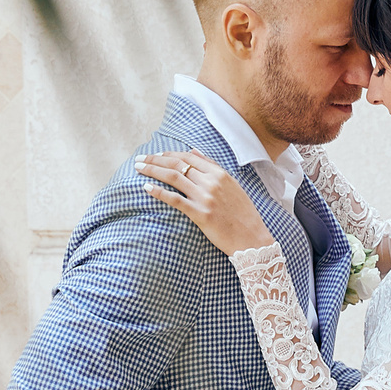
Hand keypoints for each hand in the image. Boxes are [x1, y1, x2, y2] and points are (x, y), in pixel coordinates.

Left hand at [138, 150, 275, 256]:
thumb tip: (194, 151)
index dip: (168, 154)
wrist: (252, 238)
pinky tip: (147, 188)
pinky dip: (159, 192)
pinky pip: (175, 199)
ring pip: (174, 177)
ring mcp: (206, 197)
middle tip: (138, 160)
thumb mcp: (232, 185)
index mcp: (220, 173)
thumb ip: (212, 167)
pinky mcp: (201, 214)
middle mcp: (212, 182)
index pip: (188, 157)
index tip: (155, 156)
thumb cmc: (242, 214)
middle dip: (154, 160)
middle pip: (177, 164)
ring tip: (138, 169)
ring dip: (152, 170)